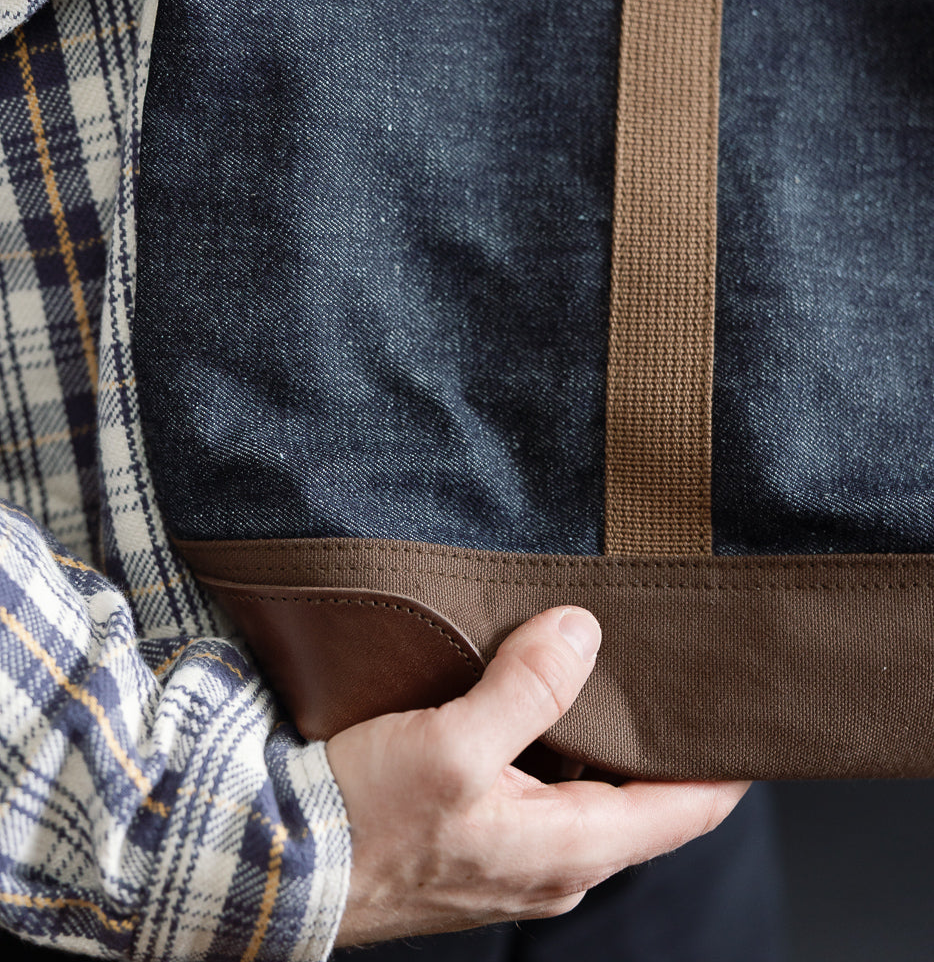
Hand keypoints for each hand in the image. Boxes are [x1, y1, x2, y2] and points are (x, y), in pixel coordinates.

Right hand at [326, 604, 749, 946]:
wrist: (276, 870)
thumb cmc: (363, 823)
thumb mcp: (451, 746)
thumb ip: (526, 689)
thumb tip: (583, 632)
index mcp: (569, 850)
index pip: (686, 809)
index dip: (727, 762)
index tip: (750, 709)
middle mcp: (557, 866)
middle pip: (644, 800)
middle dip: (665, 740)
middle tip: (679, 669)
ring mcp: (517, 861)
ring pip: (592, 793)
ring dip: (605, 740)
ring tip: (610, 670)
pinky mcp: (479, 844)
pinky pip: (545, 793)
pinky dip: (557, 748)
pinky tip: (534, 702)